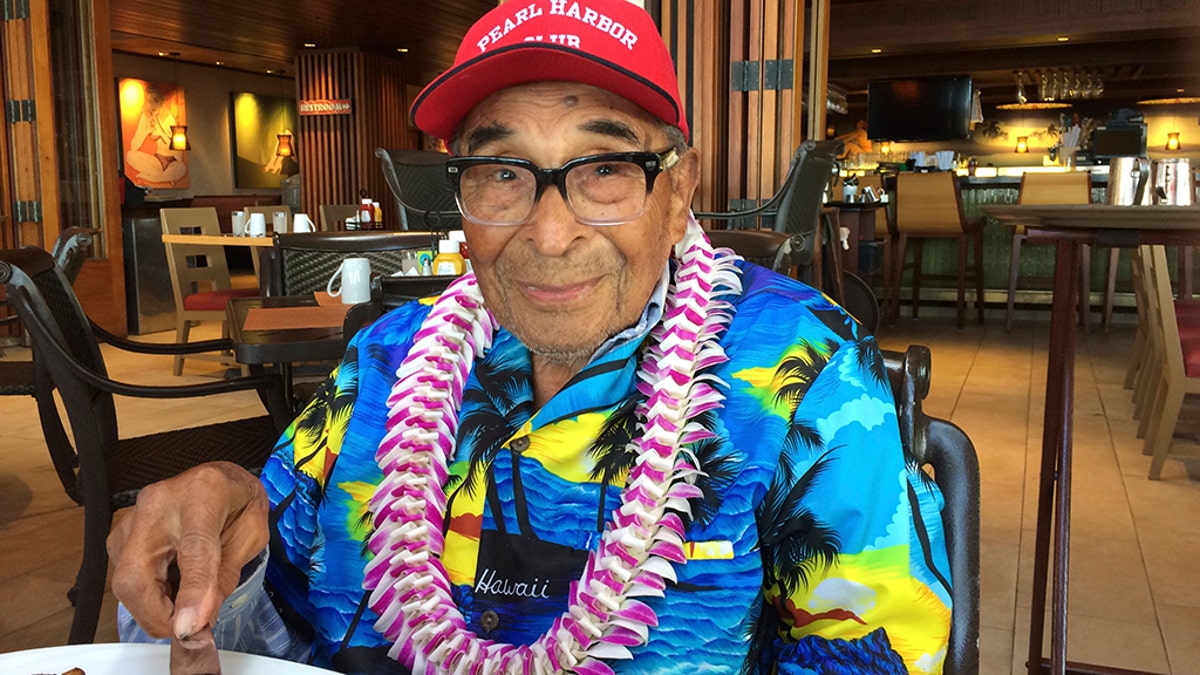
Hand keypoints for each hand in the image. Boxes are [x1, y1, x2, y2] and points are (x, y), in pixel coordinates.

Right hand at [108, 461, 268, 640]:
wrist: (219, 478)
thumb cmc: (237, 502)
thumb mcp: (250, 537)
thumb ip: (225, 578)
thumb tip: (201, 619)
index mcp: (202, 494)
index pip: (194, 549)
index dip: (192, 591)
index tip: (191, 626)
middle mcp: (158, 503)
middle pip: (138, 574)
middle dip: (160, 614)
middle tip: (190, 627)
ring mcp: (132, 518)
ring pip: (125, 582)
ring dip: (155, 607)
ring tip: (188, 603)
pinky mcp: (120, 535)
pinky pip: (125, 578)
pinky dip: (149, 596)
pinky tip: (173, 589)